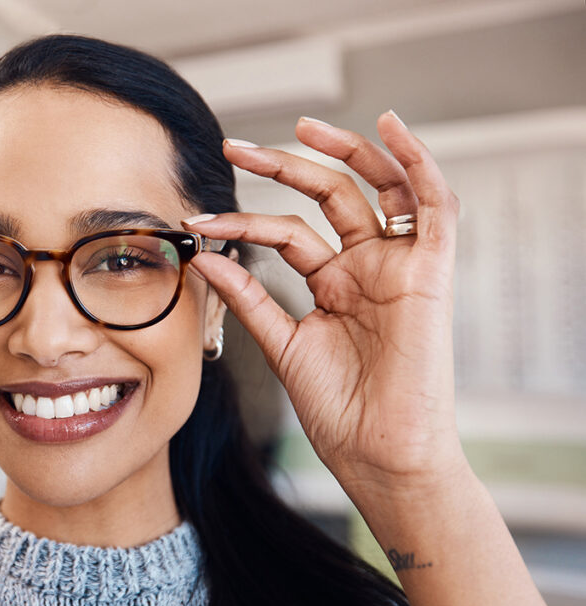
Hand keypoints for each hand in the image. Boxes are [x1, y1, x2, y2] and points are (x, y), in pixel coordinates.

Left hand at [190, 112, 462, 491]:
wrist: (378, 454)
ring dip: (346, 151)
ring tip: (304, 125)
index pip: (286, 233)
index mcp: (334, 286)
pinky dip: (419, 164)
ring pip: (379, 189)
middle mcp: (367, 269)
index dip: (241, 220)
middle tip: (235, 146)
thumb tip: (203, 255)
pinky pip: (434, 207)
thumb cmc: (338, 411)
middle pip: (329, 197)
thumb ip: (248, 296)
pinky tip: (392, 128)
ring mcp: (398, 268)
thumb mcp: (281, 344)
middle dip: (283, 166)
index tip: (196, 219)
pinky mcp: (430, 273)